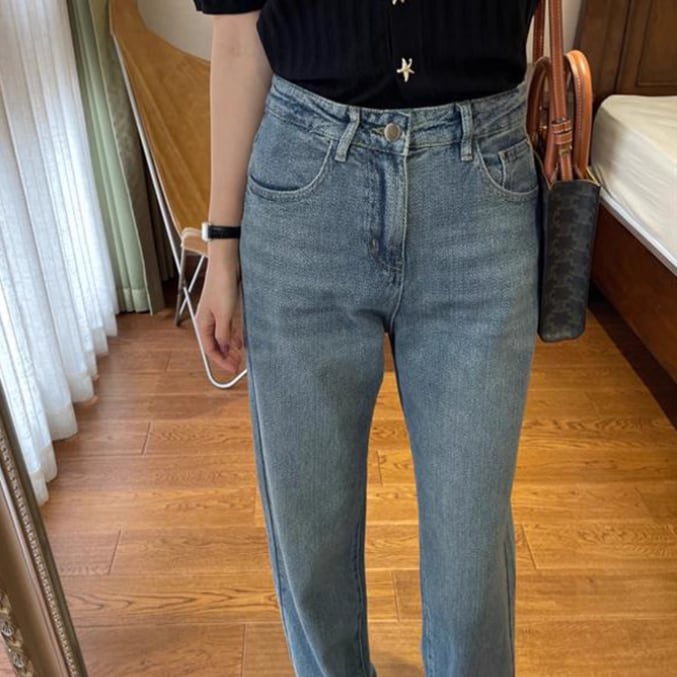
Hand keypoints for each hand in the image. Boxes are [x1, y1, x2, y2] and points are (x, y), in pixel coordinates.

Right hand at [195, 246, 244, 375]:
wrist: (227, 263)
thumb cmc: (222, 286)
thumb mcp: (224, 314)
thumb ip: (223, 334)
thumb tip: (224, 349)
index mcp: (203, 323)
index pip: (210, 349)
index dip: (221, 361)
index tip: (234, 369)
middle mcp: (208, 320)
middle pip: (216, 344)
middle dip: (226, 356)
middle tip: (238, 366)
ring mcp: (217, 314)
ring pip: (223, 336)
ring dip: (231, 347)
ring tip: (241, 356)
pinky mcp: (226, 307)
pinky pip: (229, 327)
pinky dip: (234, 335)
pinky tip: (241, 341)